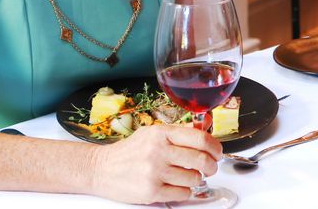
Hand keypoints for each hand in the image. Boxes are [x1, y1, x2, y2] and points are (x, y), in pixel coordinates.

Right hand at [88, 124, 221, 203]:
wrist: (101, 169)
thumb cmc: (129, 151)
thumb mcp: (153, 133)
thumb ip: (180, 130)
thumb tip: (206, 123)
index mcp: (161, 133)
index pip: (200, 139)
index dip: (215, 147)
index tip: (217, 152)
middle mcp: (158, 151)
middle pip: (201, 160)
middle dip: (211, 166)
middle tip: (210, 167)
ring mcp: (154, 172)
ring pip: (194, 178)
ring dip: (196, 179)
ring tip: (188, 176)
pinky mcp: (151, 191)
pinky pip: (182, 193)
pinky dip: (185, 191)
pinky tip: (178, 186)